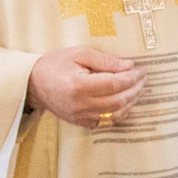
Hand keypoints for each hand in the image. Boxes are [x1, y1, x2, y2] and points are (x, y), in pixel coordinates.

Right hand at [26, 47, 146, 127]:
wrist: (33, 83)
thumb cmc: (56, 64)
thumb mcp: (79, 54)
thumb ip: (105, 61)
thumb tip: (129, 66)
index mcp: (79, 86)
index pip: (115, 84)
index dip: (132, 78)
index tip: (141, 70)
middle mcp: (81, 105)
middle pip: (118, 101)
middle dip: (135, 90)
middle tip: (144, 79)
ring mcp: (80, 117)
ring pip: (115, 114)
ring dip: (130, 102)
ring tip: (138, 90)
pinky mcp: (81, 123)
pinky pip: (106, 122)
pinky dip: (119, 113)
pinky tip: (125, 102)